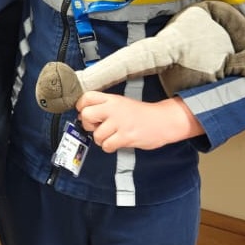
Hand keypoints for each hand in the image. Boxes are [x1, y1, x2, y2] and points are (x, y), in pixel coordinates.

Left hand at [76, 91, 201, 152]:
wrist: (163, 121)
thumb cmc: (142, 114)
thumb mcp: (122, 103)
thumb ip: (104, 107)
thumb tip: (83, 115)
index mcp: (112, 99)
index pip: (87, 97)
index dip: (81, 106)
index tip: (84, 112)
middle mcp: (114, 109)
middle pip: (86, 115)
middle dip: (88, 125)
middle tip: (97, 127)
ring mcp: (120, 123)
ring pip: (96, 135)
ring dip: (101, 140)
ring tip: (111, 136)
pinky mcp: (126, 136)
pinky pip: (107, 146)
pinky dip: (109, 147)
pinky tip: (117, 142)